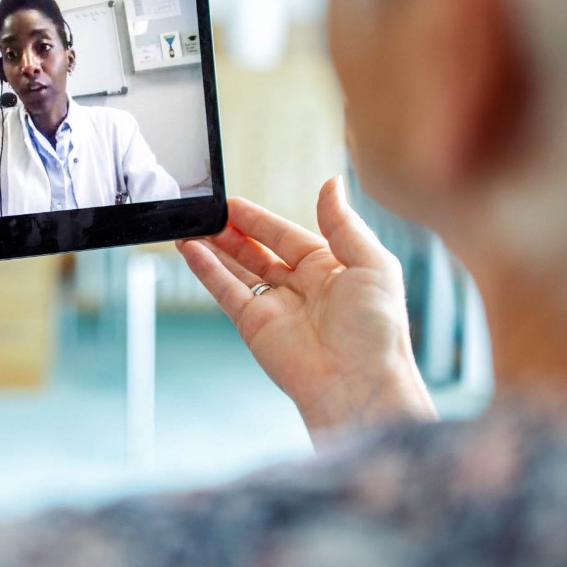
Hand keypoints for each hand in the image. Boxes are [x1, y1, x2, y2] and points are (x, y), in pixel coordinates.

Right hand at [178, 176, 435, 444]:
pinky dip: (205, 270)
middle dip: (234, 231)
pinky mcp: (254, 325)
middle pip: (259, 251)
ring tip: (193, 226)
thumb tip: (331, 183)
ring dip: (215, 247)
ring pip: (238, 269)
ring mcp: (275, 306)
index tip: (233, 203)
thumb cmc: (376, 328)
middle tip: (208, 212)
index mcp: (331, 268)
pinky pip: (225, 291)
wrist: (359, 384)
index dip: (260, 220)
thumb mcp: (372, 263)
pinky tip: (190, 249)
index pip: (287, 235)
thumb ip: (343, 223)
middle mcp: (302, 287)